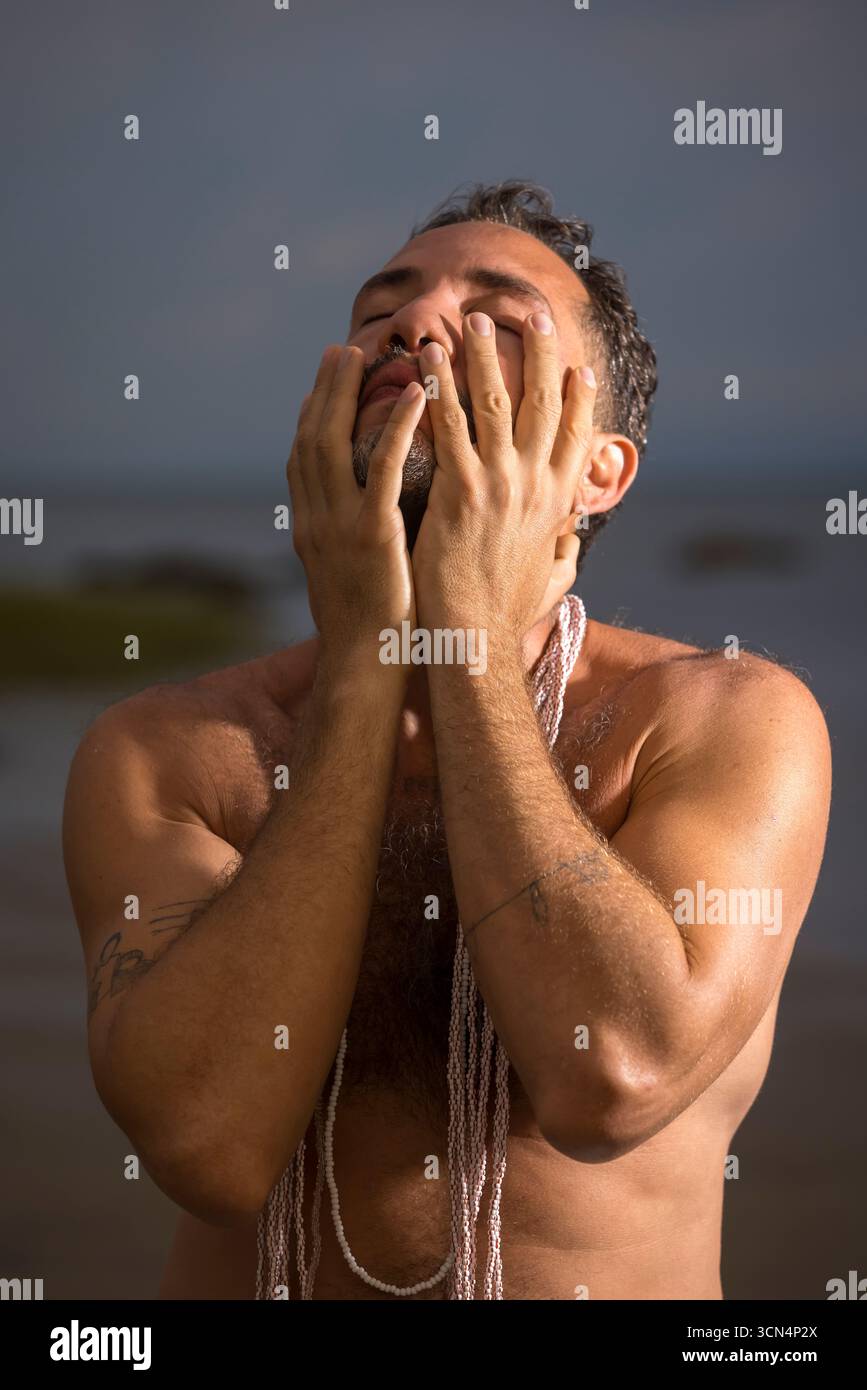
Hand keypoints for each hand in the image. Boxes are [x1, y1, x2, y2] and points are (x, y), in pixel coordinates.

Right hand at [287, 344, 426, 671]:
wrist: (367, 668)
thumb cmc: (371, 632)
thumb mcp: (352, 579)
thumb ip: (354, 544)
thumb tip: (370, 523)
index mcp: (309, 529)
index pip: (302, 458)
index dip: (311, 414)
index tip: (325, 380)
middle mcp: (314, 520)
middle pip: (309, 437)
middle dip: (324, 390)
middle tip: (343, 350)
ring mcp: (337, 526)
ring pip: (333, 441)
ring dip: (348, 393)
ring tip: (368, 356)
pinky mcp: (370, 535)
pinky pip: (380, 467)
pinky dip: (396, 426)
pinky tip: (417, 397)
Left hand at [411, 312, 594, 641]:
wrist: (474, 638)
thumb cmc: (506, 614)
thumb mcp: (550, 579)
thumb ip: (562, 553)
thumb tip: (570, 543)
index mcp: (558, 501)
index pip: (576, 435)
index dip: (579, 397)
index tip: (579, 365)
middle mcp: (536, 484)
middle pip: (543, 403)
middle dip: (539, 354)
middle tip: (533, 315)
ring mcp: (501, 484)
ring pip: (495, 403)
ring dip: (485, 357)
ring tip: (473, 322)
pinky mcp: (462, 491)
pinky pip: (449, 427)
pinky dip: (439, 388)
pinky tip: (427, 361)